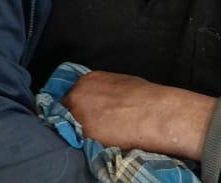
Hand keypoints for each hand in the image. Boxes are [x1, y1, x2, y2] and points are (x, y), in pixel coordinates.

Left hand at [62, 70, 216, 160]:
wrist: (152, 111)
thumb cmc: (142, 95)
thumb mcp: (118, 84)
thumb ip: (101, 91)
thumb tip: (99, 102)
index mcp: (87, 80)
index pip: (73, 95)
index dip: (80, 106)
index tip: (86, 113)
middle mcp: (78, 94)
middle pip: (68, 109)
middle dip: (77, 117)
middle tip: (92, 126)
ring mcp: (79, 114)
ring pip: (72, 126)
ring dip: (81, 129)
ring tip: (98, 134)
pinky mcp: (84, 133)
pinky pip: (80, 139)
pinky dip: (87, 141)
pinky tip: (101, 141)